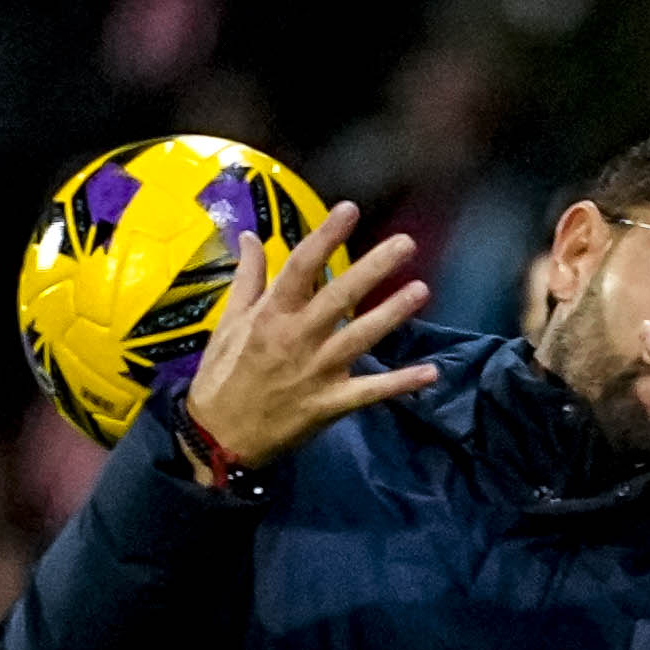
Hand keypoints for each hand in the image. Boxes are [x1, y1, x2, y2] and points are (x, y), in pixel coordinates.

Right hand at [184, 203, 438, 470]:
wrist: (219, 439)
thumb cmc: (222, 377)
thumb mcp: (227, 324)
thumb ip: (246, 279)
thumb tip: (249, 235)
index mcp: (271, 315)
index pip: (300, 267)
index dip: (326, 237)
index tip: (350, 209)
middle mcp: (297, 338)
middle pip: (340, 296)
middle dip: (373, 268)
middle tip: (406, 244)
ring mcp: (316, 372)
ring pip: (360, 338)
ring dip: (392, 314)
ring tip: (421, 290)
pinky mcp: (329, 405)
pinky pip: (370, 392)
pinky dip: (400, 384)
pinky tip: (431, 373)